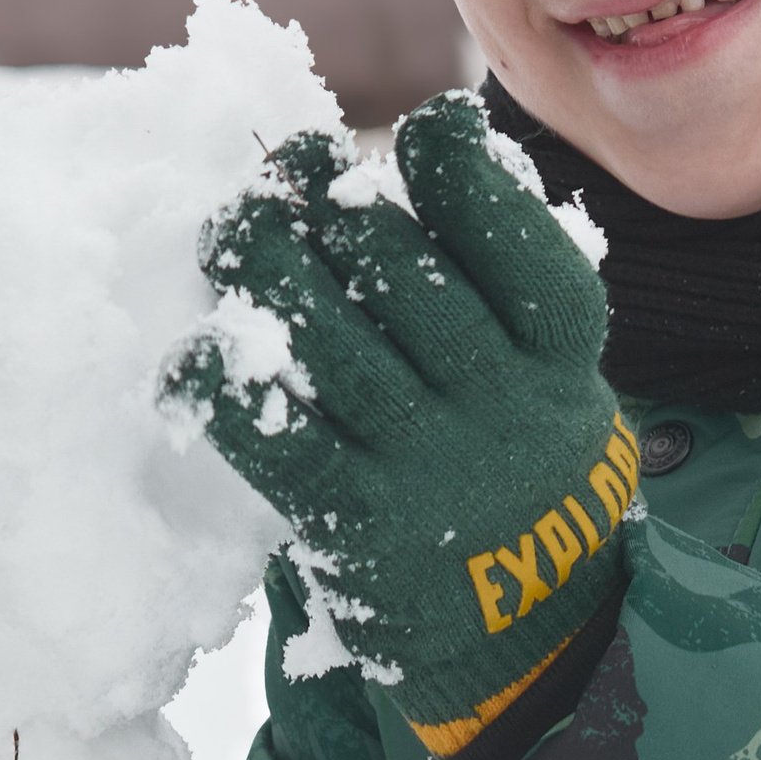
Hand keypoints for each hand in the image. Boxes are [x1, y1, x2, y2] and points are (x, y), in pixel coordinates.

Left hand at [167, 93, 638, 754]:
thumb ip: (507, 282)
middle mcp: (500, 409)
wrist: (530, 627)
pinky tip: (198, 352)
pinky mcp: (354, 529)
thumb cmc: (521, 461)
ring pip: (332, 345)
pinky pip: (278, 444)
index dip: (463, 173)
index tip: (419, 132)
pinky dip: (226, 392)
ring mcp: (426, 470)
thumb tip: (435, 138)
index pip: (517, 245)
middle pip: (406, 278)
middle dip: (336, 203)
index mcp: (561, 361)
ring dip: (269, 267)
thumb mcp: (555, 374)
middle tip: (286, 166)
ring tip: (236, 225)